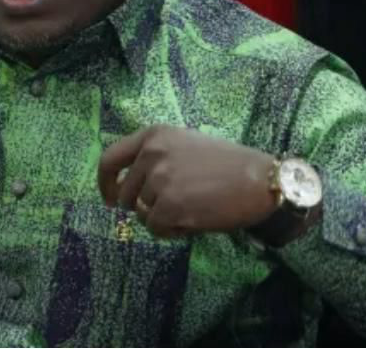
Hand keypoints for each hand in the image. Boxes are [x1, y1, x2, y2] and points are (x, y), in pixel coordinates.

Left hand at [98, 125, 277, 237]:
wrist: (260, 180)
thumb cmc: (227, 164)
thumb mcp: (185, 145)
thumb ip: (154, 158)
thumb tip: (123, 188)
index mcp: (153, 135)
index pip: (109, 159)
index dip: (105, 183)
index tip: (110, 198)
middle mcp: (151, 153)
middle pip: (126, 194)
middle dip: (145, 206)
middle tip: (174, 207)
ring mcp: (158, 179)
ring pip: (142, 214)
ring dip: (162, 218)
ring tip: (191, 208)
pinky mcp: (168, 205)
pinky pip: (156, 228)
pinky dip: (172, 231)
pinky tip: (194, 220)